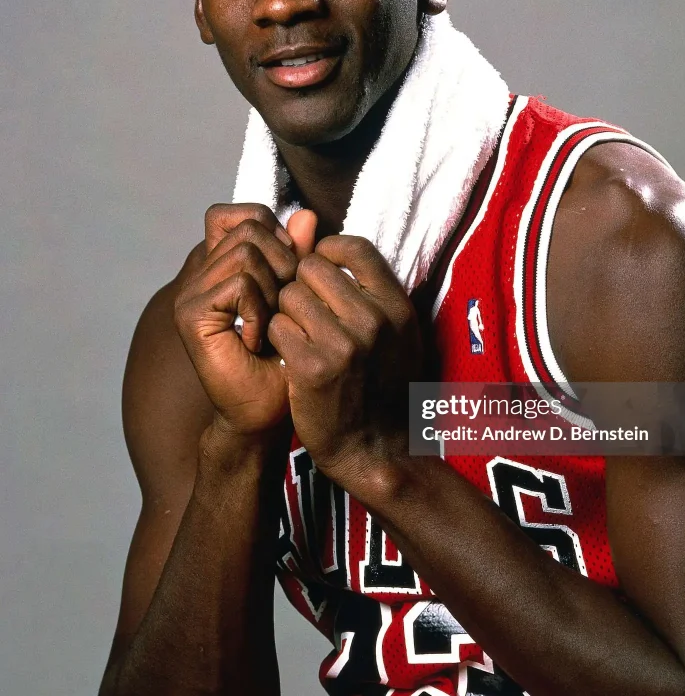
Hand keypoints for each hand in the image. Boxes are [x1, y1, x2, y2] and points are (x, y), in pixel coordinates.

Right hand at [174, 203, 317, 437]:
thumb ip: (300, 255)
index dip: (275, 231)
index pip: (246, 214)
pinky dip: (259, 311)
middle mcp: (203, 272)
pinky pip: (239, 283)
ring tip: (269, 324)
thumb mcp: (300, 297)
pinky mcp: (190, 314)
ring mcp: (192, 291)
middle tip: (282, 307)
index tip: (290, 269)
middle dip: (282, 262)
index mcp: (226, 264)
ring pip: (246, 253)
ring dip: (272, 290)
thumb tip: (307, 215)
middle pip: (250, 228)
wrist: (267, 410)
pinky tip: (256, 340)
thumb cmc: (285, 358)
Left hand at [266, 236, 422, 481]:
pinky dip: (277, 339)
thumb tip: (332, 247)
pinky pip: (276, 326)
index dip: (327, 249)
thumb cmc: (384, 387)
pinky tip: (291, 355)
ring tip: (300, 335)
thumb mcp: (398, 335)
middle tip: (305, 311)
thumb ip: (374, 292)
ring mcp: (343, 344)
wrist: (375, 448)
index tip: (319, 264)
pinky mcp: (312, 367)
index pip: (355, 248)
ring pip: (288, 295)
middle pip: (312, 268)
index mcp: (397, 307)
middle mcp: (374, 320)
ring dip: (286, 313)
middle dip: (301, 285)